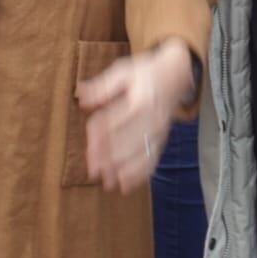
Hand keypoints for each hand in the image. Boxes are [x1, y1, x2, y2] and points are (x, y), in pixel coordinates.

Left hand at [77, 40, 193, 193]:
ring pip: (139, 154)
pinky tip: (126, 185)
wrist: (176, 74)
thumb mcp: (122, 71)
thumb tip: (80, 97)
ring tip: (107, 182)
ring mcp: (158, 131)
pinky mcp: (162, 139)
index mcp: (139, 99)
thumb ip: (101, 86)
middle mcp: (151, 117)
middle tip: (93, 171)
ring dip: (123, 170)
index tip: (89, 143)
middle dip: (109, 157)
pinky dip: (140, 174)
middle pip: (127, 141)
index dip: (101, 133)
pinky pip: (152, 160)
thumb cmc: (144, 73)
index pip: (116, 119)